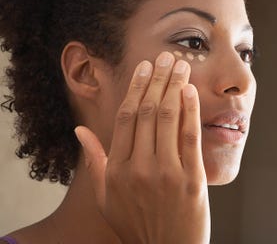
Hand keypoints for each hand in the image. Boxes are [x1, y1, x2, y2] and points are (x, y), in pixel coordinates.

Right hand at [74, 52, 209, 243]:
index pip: (126, 117)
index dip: (136, 87)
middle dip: (157, 79)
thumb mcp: (106, 197)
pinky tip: (190, 91)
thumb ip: (94, 161)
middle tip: (166, 56)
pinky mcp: (192, 180)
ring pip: (168, 119)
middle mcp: (139, 168)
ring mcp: (166, 174)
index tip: (144, 67)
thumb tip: (80, 130)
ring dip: (175, 87)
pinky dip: (190, 111)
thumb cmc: (136, 224)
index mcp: (117, 170)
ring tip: (181, 66)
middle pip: (148, 112)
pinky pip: (190, 138)